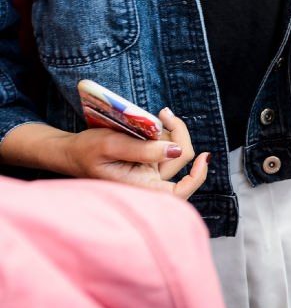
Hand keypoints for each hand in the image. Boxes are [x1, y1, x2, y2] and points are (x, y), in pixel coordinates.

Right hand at [63, 108, 207, 198]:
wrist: (71, 151)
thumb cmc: (86, 151)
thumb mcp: (110, 145)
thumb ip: (142, 150)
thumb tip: (176, 150)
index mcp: (139, 186)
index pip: (177, 194)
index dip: (196, 178)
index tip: (203, 157)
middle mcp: (148, 181)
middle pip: (180, 159)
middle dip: (179, 133)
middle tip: (163, 113)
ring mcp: (150, 170)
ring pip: (175, 149)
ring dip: (172, 129)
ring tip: (158, 115)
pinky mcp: (149, 160)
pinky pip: (166, 144)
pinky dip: (165, 131)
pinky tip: (156, 121)